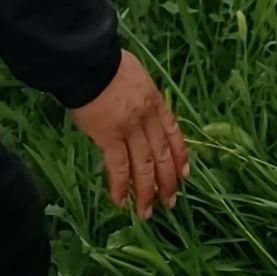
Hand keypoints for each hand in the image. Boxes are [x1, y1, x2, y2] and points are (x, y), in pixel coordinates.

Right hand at [69, 50, 188, 220]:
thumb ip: (143, 99)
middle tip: (170, 202)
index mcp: (155, 101)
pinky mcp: (109, 137)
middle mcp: (147, 118)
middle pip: (162, 154)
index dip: (181, 155)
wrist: (90, 63)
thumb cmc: (110, 66)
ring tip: (146, 212)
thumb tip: (142, 116)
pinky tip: (120, 202)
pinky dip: (120, 186)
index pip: (173, 133)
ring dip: (146, 192)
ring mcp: (129, 129)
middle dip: (167, 181)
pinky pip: (117, 167)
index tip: (185, 174)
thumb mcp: (138, 78)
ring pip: (143, 166)